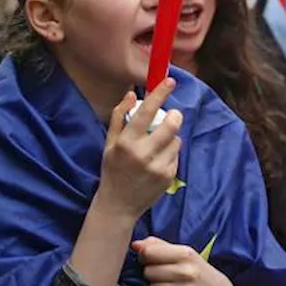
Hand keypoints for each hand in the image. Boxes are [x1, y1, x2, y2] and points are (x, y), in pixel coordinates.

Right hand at [95, 79, 182, 219]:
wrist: (118, 205)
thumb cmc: (112, 170)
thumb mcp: (109, 143)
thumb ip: (119, 117)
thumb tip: (132, 94)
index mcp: (127, 142)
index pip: (147, 112)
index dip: (160, 94)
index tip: (170, 81)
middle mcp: (143, 154)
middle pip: (171, 125)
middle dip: (175, 116)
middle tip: (172, 116)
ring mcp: (158, 167)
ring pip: (176, 140)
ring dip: (171, 138)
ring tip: (158, 145)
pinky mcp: (168, 177)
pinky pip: (176, 155)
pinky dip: (170, 154)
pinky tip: (158, 161)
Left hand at [133, 236, 237, 285]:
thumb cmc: (196, 270)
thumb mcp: (182, 252)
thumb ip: (158, 245)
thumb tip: (135, 245)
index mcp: (185, 254)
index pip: (148, 253)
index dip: (144, 257)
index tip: (150, 259)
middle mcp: (186, 272)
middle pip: (148, 272)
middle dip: (151, 274)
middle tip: (163, 275)